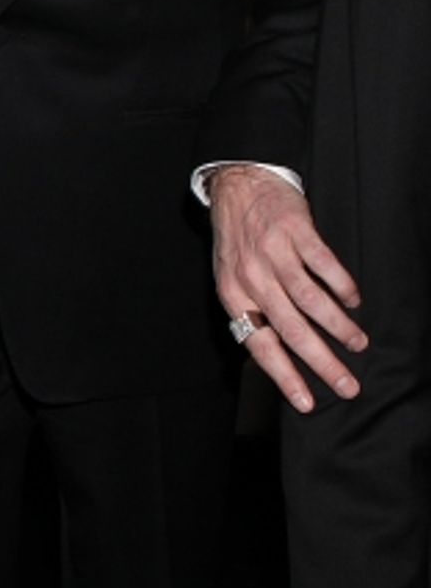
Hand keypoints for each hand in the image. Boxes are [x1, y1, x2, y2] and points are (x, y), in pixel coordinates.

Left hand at [209, 165, 365, 412]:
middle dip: (322, 362)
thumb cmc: (236, 237)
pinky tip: (353, 300)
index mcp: (234, 293)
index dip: (284, 375)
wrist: (238, 184)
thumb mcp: (230, 276)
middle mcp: (253, 276)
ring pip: (311, 301)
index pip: (260, 344)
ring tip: (358, 344)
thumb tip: (276, 353)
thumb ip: (251, 310)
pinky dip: (342, 286)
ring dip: (339, 327)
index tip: (306, 402)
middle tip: (348, 385)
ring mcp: (274, 252)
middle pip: (292, 329)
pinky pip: (324, 265)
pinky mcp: (295, 231)